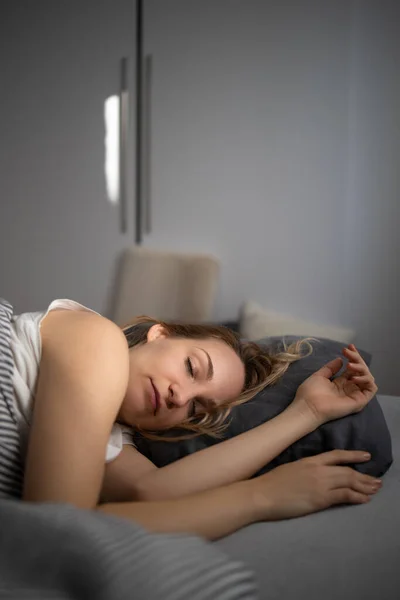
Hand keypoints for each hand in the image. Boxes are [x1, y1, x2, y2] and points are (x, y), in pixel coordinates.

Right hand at [252, 450, 381, 520]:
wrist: (262, 493)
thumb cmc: (271, 483)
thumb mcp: (290, 469)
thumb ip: (305, 470)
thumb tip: (315, 475)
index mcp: (309, 461)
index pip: (336, 455)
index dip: (353, 455)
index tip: (366, 456)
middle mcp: (318, 470)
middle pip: (347, 471)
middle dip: (364, 476)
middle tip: (377, 481)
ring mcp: (320, 484)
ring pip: (349, 481)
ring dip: (365, 486)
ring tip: (375, 489)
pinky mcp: (320, 498)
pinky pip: (344, 495)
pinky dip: (357, 497)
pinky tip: (364, 499)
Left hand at [291, 344, 377, 425]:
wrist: (308, 406)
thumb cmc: (310, 392)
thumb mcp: (320, 376)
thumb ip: (331, 368)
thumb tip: (340, 360)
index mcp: (340, 383)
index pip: (352, 368)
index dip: (353, 357)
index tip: (349, 346)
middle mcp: (349, 388)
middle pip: (361, 371)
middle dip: (357, 359)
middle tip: (348, 352)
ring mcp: (355, 394)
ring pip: (368, 377)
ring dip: (361, 368)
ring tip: (349, 365)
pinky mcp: (359, 401)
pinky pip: (371, 388)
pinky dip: (366, 379)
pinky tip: (353, 377)